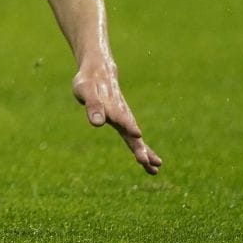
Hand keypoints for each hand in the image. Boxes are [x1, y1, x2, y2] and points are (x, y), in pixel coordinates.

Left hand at [73, 60, 160, 174]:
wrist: (99, 73)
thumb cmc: (89, 82)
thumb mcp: (86, 91)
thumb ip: (92, 106)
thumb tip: (97, 123)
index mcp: (113, 107)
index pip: (121, 118)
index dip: (128, 125)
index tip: (137, 135)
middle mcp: (122, 115)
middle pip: (131, 134)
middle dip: (139, 148)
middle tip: (148, 162)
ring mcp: (124, 120)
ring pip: (136, 139)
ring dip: (145, 153)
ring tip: (156, 169)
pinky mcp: (122, 123)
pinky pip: (132, 139)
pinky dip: (140, 150)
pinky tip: (147, 164)